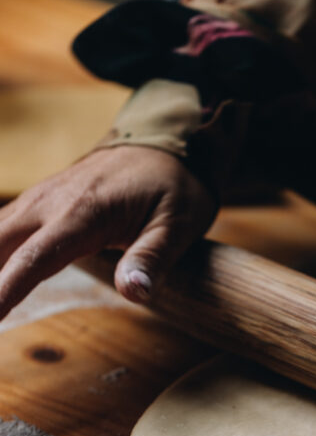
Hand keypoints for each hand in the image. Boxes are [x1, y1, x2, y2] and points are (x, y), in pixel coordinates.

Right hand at [0, 145, 216, 317]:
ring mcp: (39, 199)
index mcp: (84, 213)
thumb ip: (151, 258)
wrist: (161, 144)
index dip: (6, 289)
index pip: (34, 258)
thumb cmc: (173, 187)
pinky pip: (0, 227)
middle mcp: (50, 203)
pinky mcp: (37, 202)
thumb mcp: (177, 226)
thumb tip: (133, 291)